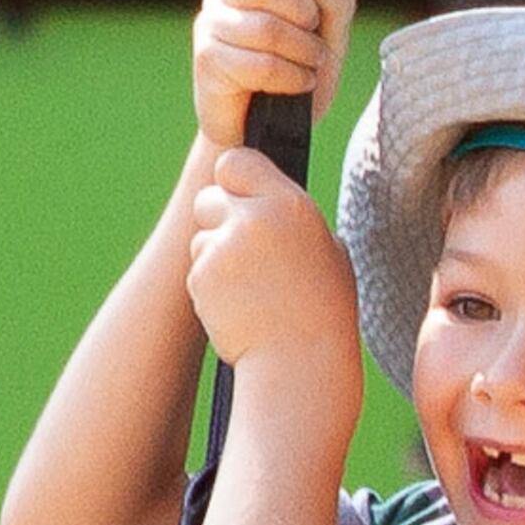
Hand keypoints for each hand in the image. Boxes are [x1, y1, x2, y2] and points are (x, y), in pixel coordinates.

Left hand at [185, 145, 363, 391]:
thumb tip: (274, 199)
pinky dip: (209, 287)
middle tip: (242, 254)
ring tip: (250, 290)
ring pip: (200, 237)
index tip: (239, 198)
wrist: (300, 364)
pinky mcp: (202, 277)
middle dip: (218, 220)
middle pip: (209, 197)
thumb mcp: (328, 251)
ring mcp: (224, 247)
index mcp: (291, 204)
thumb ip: (296, 218)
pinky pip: (196, 270)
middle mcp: (255, 218)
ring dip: (214, 257)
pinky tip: (238, 307)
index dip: (234, 180)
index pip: (237, 161)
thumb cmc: (323, 312)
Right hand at [191, 0, 356, 151]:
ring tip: (311, 64)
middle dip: (304, 11)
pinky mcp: (208, 62)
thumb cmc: (299, 73)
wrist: (274, 131)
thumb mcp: (332, 33)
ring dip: (303, 50)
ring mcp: (211, 26)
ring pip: (266, 27)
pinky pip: (260, 63)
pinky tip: (299, 84)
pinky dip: (291, 76)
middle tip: (314, 34)